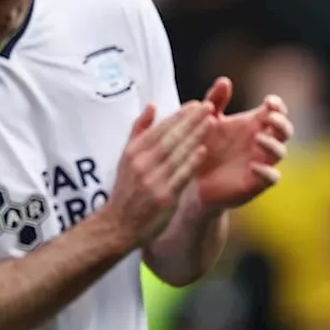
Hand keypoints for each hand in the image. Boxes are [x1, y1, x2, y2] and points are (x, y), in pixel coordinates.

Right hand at [102, 100, 215, 246]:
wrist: (118, 225)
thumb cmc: (126, 190)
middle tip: (208, 106)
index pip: (159, 129)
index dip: (178, 115)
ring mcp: (152, 180)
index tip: (196, 104)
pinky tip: (203, 150)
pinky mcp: (163, 197)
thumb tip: (152, 105)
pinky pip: (180, 175)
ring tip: (212, 121)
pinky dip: (192, 161)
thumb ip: (139, 131)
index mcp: (132, 153)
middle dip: (190, 121)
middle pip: (170, 138)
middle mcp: (141, 164)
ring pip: (177, 153)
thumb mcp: (125, 158)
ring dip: (195, 136)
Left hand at [194, 76, 292, 209]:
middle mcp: (262, 142)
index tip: (269, 102)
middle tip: (270, 117)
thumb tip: (225, 81)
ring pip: (280, 152)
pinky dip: (267, 172)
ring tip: (258, 138)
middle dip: (281, 122)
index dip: (277, 105)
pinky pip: (271, 177)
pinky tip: (253, 166)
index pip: (275, 111)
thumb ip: (215, 101)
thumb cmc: (202, 145)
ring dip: (273, 144)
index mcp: (254, 124)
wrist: (191, 178)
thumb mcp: (206, 120)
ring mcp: (261, 162)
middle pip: (284, 130)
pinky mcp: (256, 182)